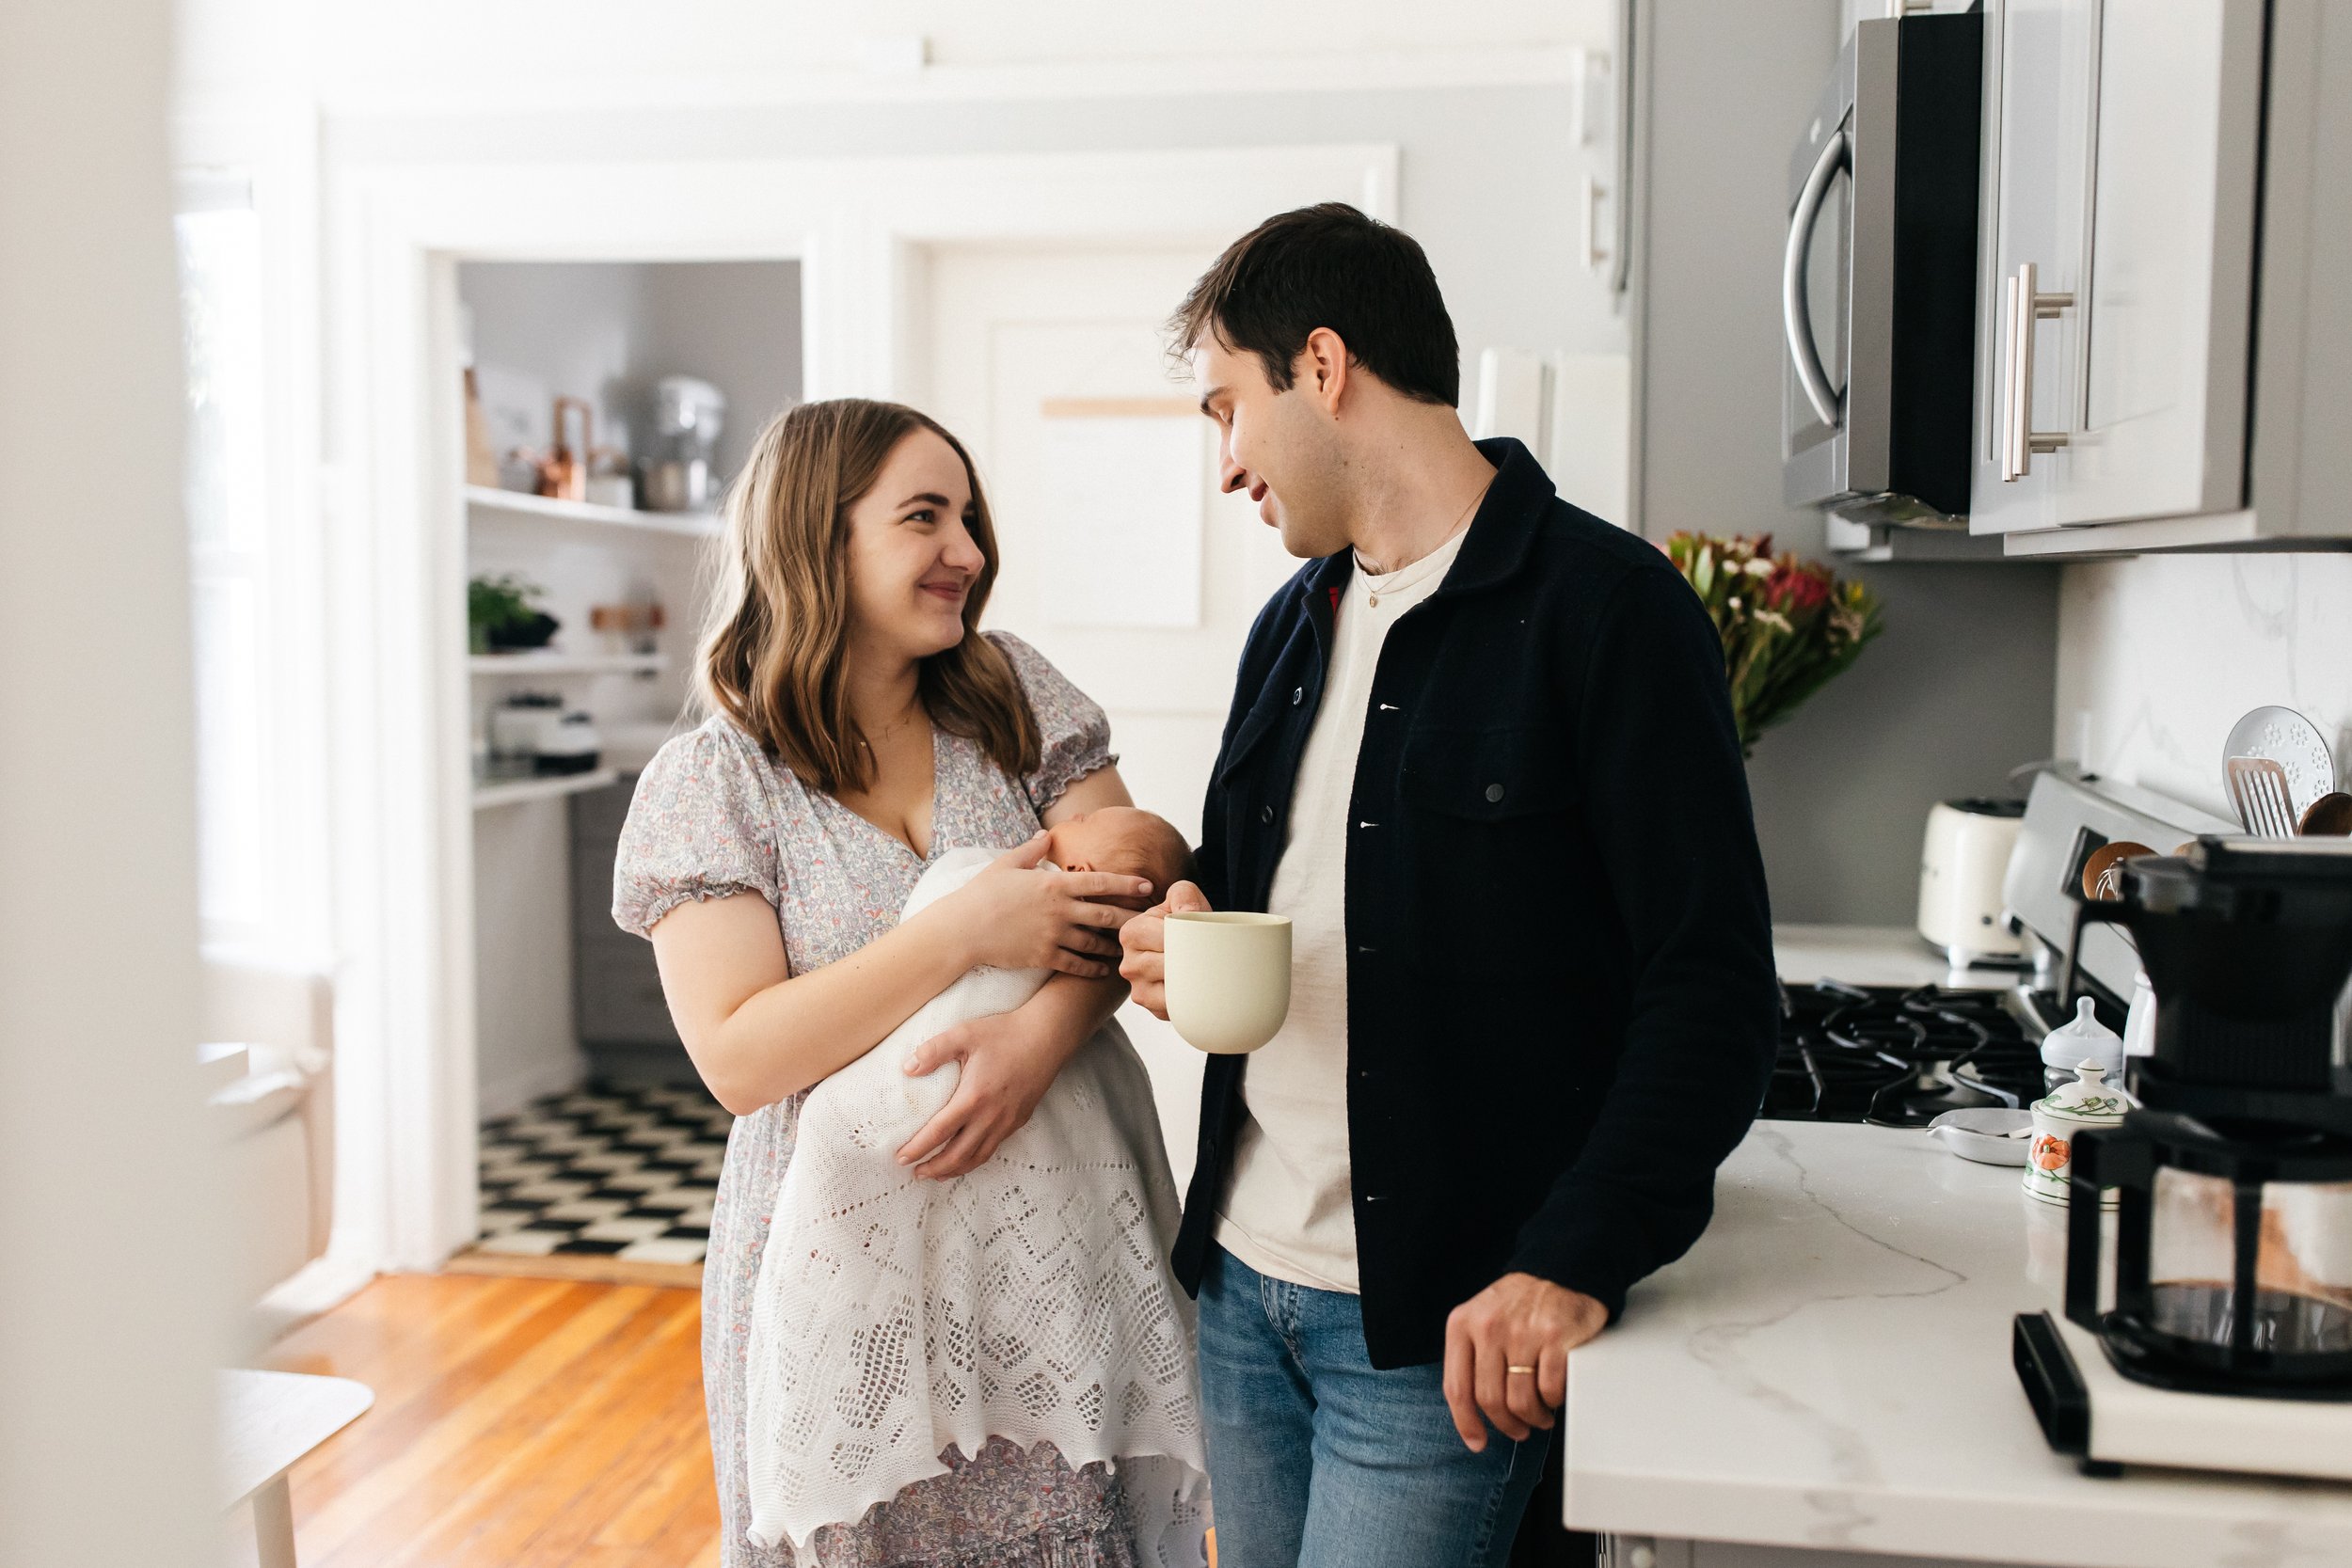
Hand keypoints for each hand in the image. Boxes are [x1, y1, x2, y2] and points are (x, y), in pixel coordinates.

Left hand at [893, 1001, 1068, 1177]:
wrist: (1048, 1037)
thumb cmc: (1005, 1033)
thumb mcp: (964, 1034)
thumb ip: (933, 1051)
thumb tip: (907, 1069)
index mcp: (973, 1098)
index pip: (938, 1132)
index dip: (918, 1148)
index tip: (901, 1158)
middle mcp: (991, 1117)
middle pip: (957, 1155)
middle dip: (934, 1168)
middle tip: (915, 1172)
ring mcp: (1007, 1121)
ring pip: (977, 1157)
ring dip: (955, 1169)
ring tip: (937, 1174)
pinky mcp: (1019, 1120)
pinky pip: (993, 1148)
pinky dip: (975, 1159)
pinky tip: (967, 1157)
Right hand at [943, 833, 1153, 978]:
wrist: (962, 928)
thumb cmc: (982, 893)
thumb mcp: (1006, 864)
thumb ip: (1031, 850)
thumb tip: (1046, 835)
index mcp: (1054, 885)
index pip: (1100, 881)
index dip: (1127, 883)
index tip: (1148, 884)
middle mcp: (1060, 910)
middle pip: (1106, 914)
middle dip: (1131, 916)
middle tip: (1151, 919)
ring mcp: (1053, 935)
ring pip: (1095, 943)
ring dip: (1113, 945)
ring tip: (1127, 945)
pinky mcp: (1044, 957)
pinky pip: (1077, 965)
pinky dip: (1092, 968)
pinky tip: (1103, 969)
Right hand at [1116, 881, 1210, 1018]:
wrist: (1191, 950)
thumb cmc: (1187, 924)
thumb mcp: (1183, 898)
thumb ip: (1184, 894)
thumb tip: (1187, 914)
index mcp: (1131, 933)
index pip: (1163, 937)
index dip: (1189, 937)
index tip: (1204, 937)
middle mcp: (1128, 964)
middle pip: (1168, 965)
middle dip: (1193, 960)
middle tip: (1211, 955)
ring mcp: (1139, 990)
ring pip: (1172, 988)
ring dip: (1194, 980)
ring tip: (1207, 969)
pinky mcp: (1153, 1010)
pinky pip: (1177, 1008)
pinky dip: (1191, 999)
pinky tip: (1199, 988)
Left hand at [1442, 1272, 1608, 1451]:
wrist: (1561, 1270)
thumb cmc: (1520, 1302)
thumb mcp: (1481, 1318)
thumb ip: (1471, 1357)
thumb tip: (1470, 1413)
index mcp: (1462, 1324)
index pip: (1456, 1388)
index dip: (1466, 1423)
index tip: (1477, 1441)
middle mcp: (1489, 1327)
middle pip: (1490, 1400)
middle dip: (1507, 1424)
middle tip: (1519, 1428)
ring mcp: (1522, 1331)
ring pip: (1521, 1401)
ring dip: (1533, 1417)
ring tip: (1540, 1414)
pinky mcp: (1555, 1337)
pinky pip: (1550, 1389)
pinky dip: (1553, 1400)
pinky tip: (1554, 1395)